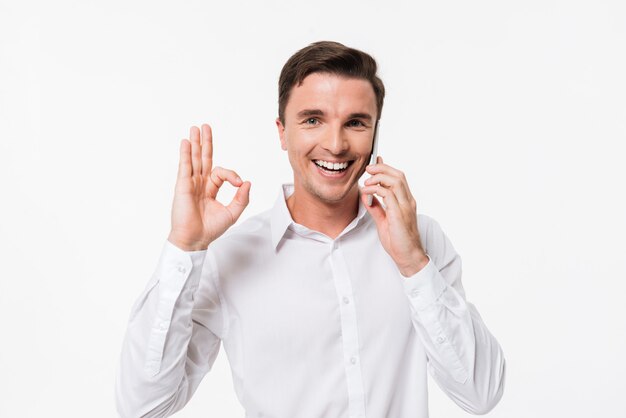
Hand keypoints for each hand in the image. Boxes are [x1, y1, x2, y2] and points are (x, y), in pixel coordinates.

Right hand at [167, 124, 250, 250]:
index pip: (221, 172)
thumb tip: (247, 182)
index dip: (232, 175)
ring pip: (194, 159)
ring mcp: (190, 183)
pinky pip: (185, 167)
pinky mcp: (183, 186)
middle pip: (203, 158)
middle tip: (205, 126)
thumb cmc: (211, 229)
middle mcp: (200, 183)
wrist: (195, 239)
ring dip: (195, 143)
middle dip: (205, 142)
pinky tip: (186, 143)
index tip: (239, 183)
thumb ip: (242, 198)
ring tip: (195, 128)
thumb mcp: (232, 213)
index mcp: (210, 189)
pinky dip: (186, 154)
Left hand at [360, 156, 428, 276]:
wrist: (408, 256)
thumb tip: (367, 197)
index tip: (374, 163)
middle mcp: (408, 201)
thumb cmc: (398, 241)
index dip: (386, 168)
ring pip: (395, 181)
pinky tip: (367, 193)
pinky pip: (388, 195)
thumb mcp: (383, 221)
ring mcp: (405, 207)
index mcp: (406, 201)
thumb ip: (376, 208)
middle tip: (368, 168)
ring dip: (378, 177)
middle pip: (398, 175)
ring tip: (367, 181)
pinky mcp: (399, 214)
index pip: (398, 178)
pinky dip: (376, 190)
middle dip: (382, 168)